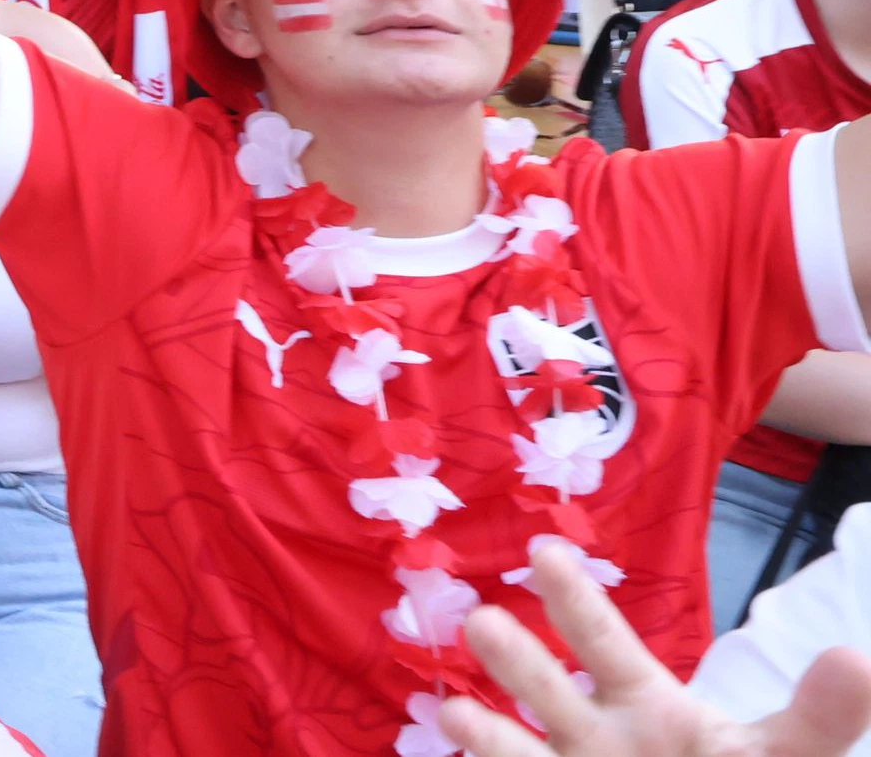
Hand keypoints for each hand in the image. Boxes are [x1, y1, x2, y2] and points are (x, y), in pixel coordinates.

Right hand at [438, 537, 870, 756]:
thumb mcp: (783, 756)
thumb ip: (819, 716)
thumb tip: (855, 658)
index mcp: (643, 703)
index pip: (602, 642)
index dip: (574, 599)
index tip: (543, 549)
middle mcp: (591, 733)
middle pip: (548, 689)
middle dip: (516, 657)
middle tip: (483, 621)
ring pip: (518, 750)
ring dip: (487, 732)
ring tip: (456, 713)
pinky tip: (459, 732)